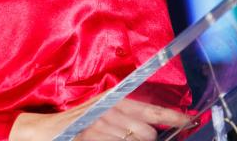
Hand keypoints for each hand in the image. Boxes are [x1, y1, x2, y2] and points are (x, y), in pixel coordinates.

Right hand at [10, 95, 190, 140]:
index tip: (190, 120)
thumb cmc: (77, 119)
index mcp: (117, 100)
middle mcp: (112, 111)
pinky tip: (110, 140)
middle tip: (131, 137)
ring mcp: (103, 127)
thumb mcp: (102, 107)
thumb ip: (127, 111)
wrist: (47, 130)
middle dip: (147, 140)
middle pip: (149, 134)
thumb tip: (154, 124)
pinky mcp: (93, 138)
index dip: (175, 118)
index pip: (154, 111)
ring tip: (115, 137)